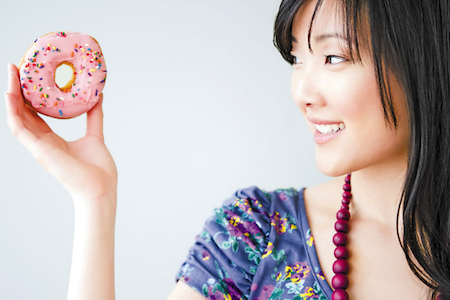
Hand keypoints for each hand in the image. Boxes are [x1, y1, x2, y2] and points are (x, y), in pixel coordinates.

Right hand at [5, 63, 116, 201]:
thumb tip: (99, 97)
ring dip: (11, 96)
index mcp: (52, 140)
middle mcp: (42, 142)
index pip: (35, 114)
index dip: (29, 96)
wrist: (101, 188)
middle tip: (14, 67)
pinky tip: (10, 94)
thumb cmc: (98, 169)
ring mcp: (38, 147)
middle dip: (16, 90)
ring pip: (17, 117)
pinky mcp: (39, 151)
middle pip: (23, 113)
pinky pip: (19, 129)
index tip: (28, 76)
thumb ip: (94, 117)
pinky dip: (13, 112)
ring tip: (10, 74)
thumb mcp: (95, 136)